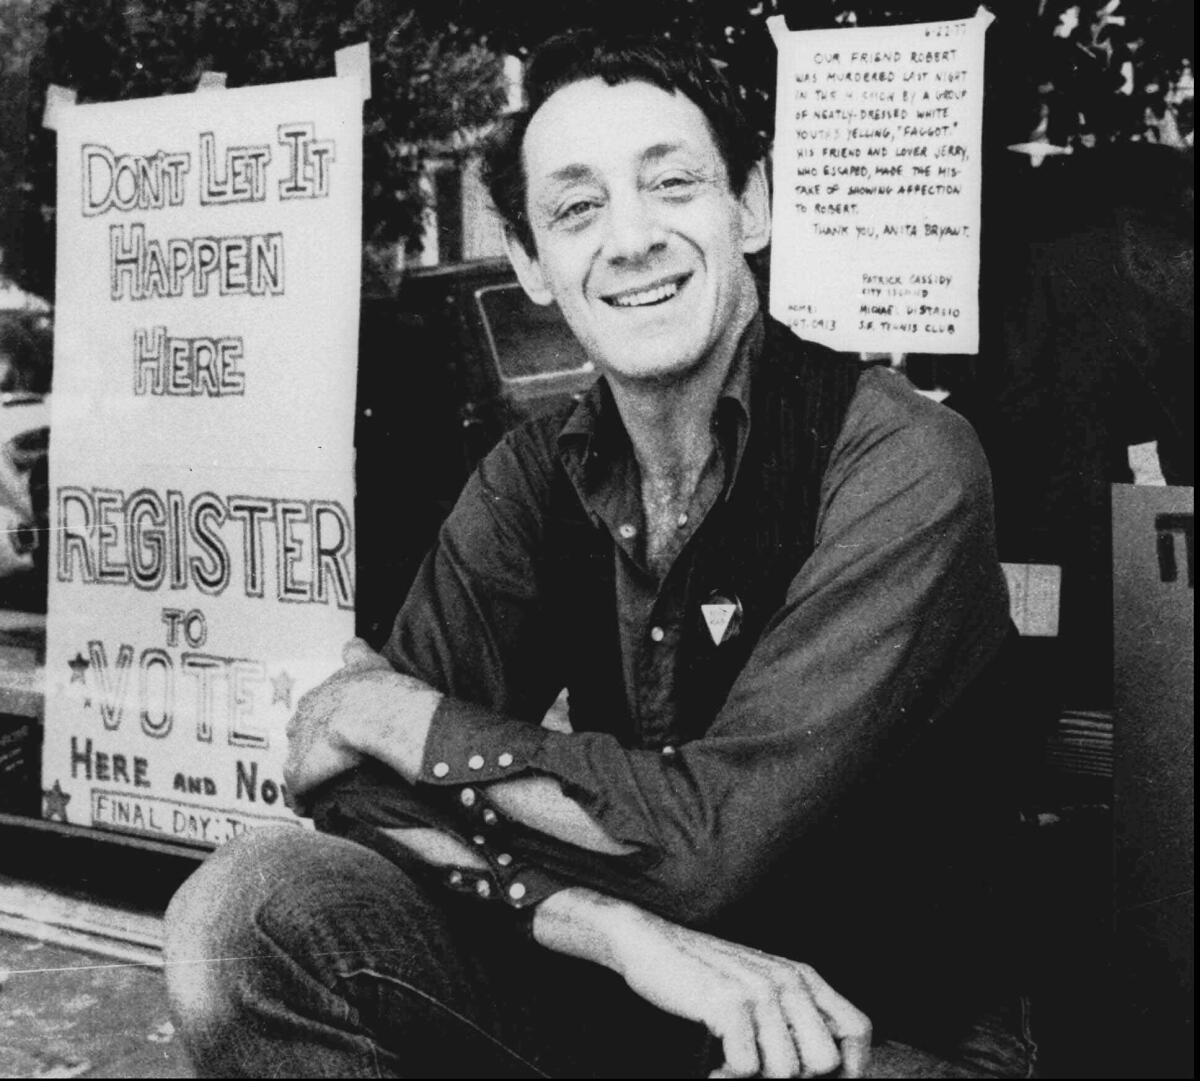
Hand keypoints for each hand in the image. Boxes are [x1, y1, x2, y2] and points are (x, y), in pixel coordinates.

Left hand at [283, 638, 401, 812]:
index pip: (311, 708)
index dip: (322, 719)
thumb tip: (352, 643)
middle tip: (328, 757)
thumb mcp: (367, 661)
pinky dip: (303, 799)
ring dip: (307, 773)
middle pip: (299, 733)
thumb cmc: (377, 688)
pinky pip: (297, 791)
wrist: (373, 711)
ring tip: (320, 786)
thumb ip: (357, 651)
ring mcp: (300, 746)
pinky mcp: (302, 771)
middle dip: (310, 744)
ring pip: (296, 762)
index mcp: (318, 695)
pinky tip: (309, 807)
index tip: (331, 728)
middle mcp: (303, 719)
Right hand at [610, 908, 870, 1077]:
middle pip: (825, 1063)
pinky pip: (747, 1070)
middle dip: (794, 1078)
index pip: (858, 1030)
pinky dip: (727, 1076)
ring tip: (729, 1064)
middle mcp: (789, 981)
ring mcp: (760, 991)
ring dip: (754, 1078)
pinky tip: (713, 1064)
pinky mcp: (729, 1003)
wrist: (649, 942)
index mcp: (803, 976)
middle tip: (757, 1069)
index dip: (850, 1069)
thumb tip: (823, 1068)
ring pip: (787, 1073)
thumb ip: (793, 1014)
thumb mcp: (759, 986)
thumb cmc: (703, 975)